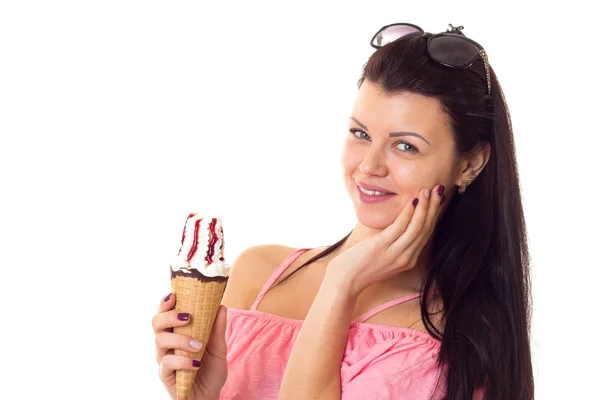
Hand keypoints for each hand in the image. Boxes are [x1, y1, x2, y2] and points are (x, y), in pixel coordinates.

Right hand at [152, 293, 227, 399]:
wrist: (209, 397)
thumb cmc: (210, 372)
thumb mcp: (219, 349)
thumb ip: (218, 329)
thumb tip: (221, 306)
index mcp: (177, 332)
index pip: (165, 312)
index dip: (165, 302)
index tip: (174, 295)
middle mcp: (167, 343)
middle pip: (156, 322)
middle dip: (170, 316)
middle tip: (188, 317)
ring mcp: (164, 358)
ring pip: (159, 340)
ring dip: (180, 340)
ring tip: (198, 345)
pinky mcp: (165, 375)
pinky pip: (166, 363)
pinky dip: (182, 361)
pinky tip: (196, 363)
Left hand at [326, 184, 445, 296]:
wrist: (345, 281)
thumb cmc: (361, 266)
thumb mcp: (384, 256)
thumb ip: (394, 244)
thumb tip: (399, 224)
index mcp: (408, 260)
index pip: (426, 234)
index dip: (434, 215)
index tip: (437, 199)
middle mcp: (406, 258)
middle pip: (425, 230)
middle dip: (433, 208)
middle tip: (438, 190)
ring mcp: (394, 254)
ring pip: (416, 228)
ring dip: (424, 208)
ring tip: (427, 191)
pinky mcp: (381, 247)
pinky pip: (399, 228)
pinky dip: (408, 213)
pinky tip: (412, 201)